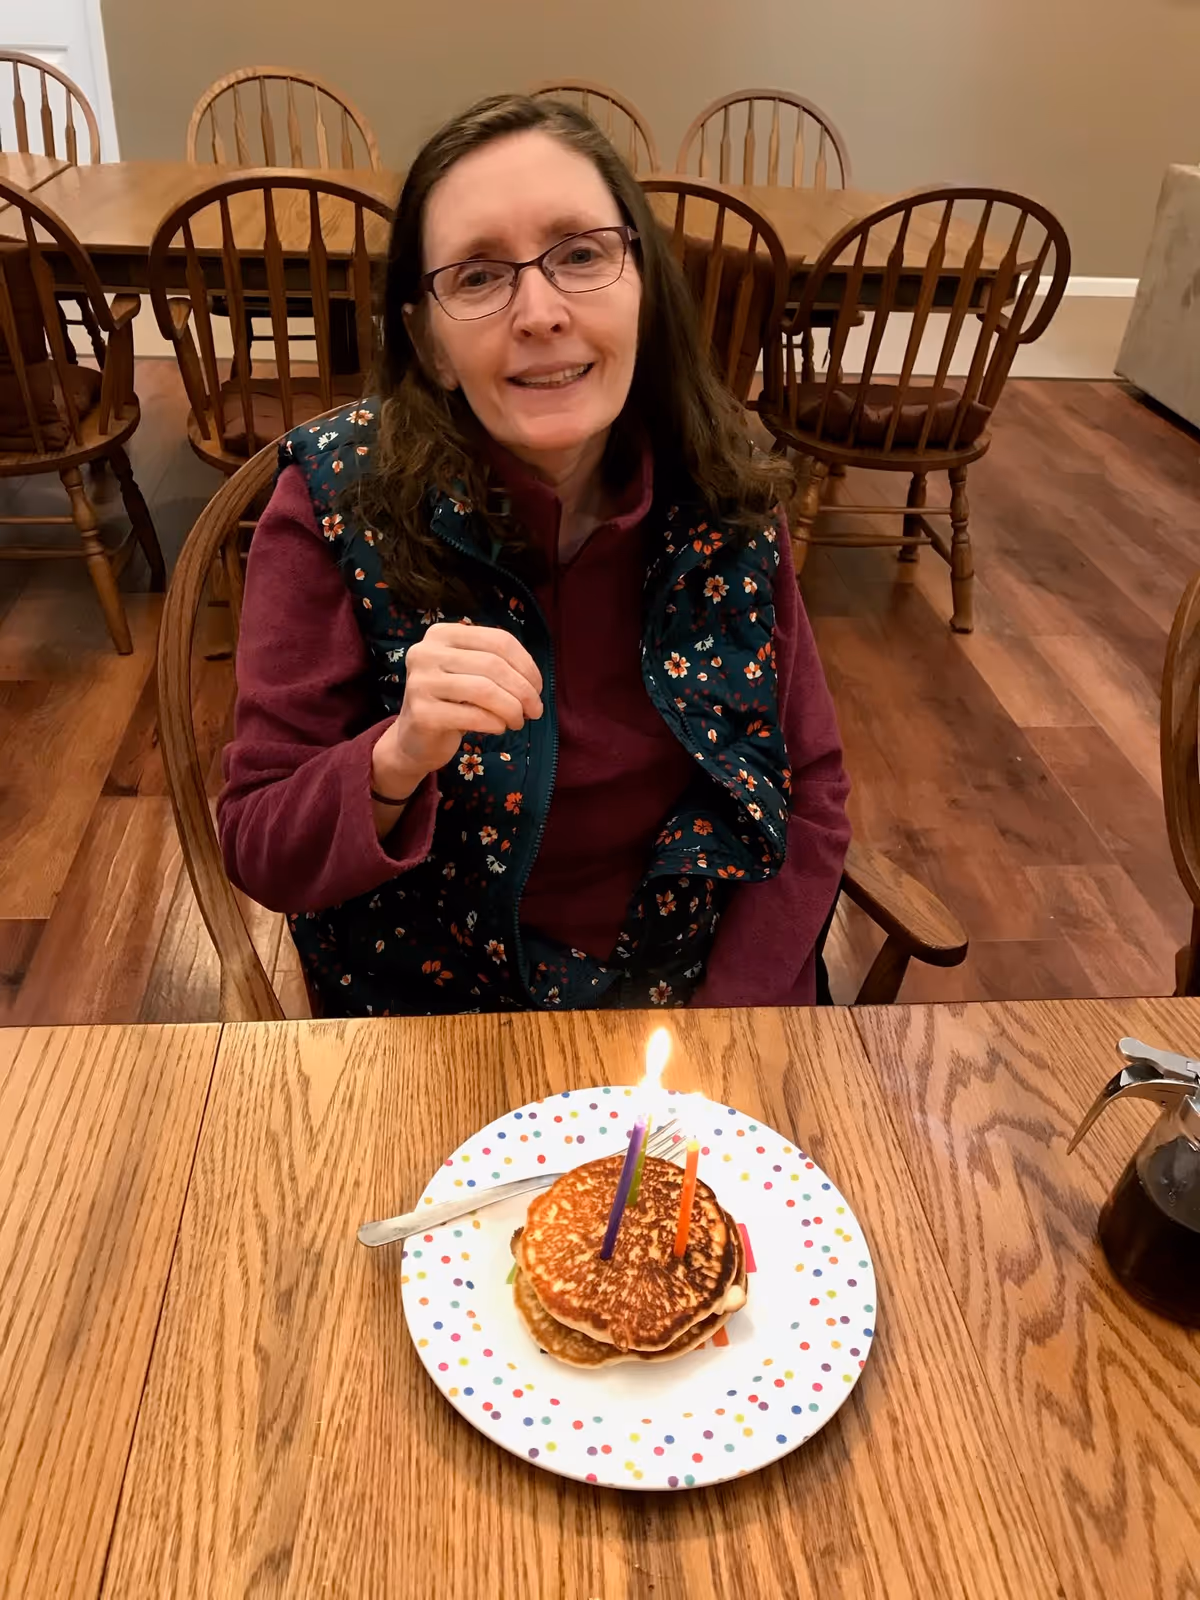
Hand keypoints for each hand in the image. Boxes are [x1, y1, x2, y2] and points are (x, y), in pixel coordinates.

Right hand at [372, 622, 543, 794]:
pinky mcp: (422, 713)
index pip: (498, 640)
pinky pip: (473, 715)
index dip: (526, 664)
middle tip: (535, 710)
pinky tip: (499, 728)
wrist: (415, 739)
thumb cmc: (452, 702)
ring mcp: (420, 682)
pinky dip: (495, 723)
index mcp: (442, 634)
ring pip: (485, 690)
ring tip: (518, 721)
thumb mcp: (472, 674)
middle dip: (524, 690)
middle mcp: (426, 652)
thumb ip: (498, 666)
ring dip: (512, 709)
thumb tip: (534, 682)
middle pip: (493, 664)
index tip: (537, 687)